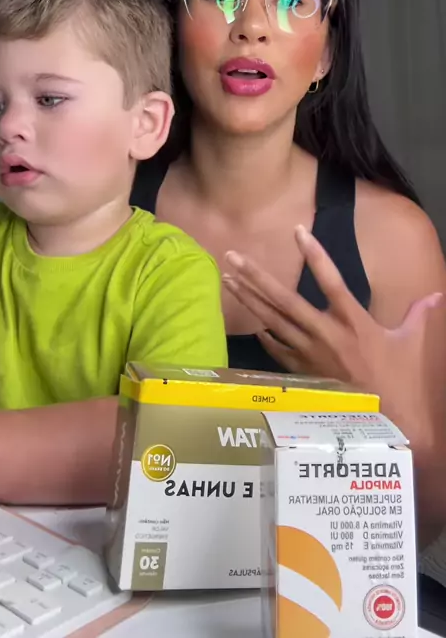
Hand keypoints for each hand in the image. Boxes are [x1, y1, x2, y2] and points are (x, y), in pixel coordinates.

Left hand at [222, 225, 442, 402]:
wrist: (387, 422)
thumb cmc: (400, 381)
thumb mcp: (411, 344)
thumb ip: (419, 316)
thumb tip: (437, 296)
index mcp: (353, 321)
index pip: (331, 280)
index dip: (314, 255)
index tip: (297, 231)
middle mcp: (325, 334)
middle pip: (284, 300)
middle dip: (256, 276)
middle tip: (232, 257)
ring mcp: (309, 354)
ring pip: (272, 321)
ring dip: (248, 299)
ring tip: (228, 279)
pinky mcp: (301, 372)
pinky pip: (276, 349)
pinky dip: (264, 334)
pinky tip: (252, 322)